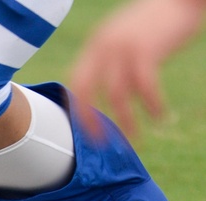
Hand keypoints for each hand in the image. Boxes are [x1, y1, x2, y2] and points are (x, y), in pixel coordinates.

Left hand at [70, 0, 204, 137]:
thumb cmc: (155, 20)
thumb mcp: (121, 36)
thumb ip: (109, 57)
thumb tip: (104, 89)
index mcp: (95, 44)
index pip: (77, 82)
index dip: (80, 108)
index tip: (88, 128)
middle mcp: (103, 46)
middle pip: (86, 91)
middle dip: (90, 121)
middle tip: (102, 143)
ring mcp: (123, 48)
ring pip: (117, 95)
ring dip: (126, 120)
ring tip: (136, 139)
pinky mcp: (146, 50)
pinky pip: (145, 87)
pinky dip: (153, 105)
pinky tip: (161, 117)